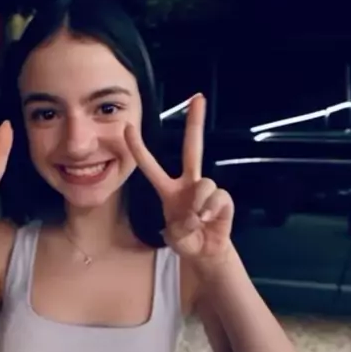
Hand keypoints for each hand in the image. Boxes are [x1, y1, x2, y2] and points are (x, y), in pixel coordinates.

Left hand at [125, 94, 233, 266]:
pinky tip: (208, 220)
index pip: (151, 166)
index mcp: (169, 190)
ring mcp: (206, 190)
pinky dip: (211, 211)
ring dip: (198, 205)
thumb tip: (198, 215)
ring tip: (196, 221)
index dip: (139, 148)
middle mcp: (188, 184)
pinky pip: (218, 198)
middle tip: (198, 98)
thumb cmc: (187, 240)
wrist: (206, 253)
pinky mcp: (223, 200)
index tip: (127, 127)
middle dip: (195, 123)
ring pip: (204, 184)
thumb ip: (180, 227)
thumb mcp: (174, 237)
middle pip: (192, 148)